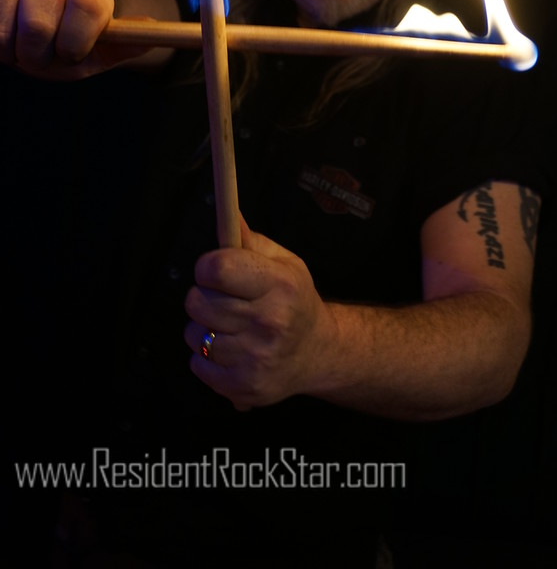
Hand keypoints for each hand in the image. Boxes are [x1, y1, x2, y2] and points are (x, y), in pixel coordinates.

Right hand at [0, 0, 145, 77]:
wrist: (31, 17)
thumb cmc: (68, 38)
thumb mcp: (97, 49)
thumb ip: (122, 46)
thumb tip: (152, 36)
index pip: (88, 7)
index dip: (76, 41)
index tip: (71, 54)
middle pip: (38, 25)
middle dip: (37, 56)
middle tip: (41, 55)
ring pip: (5, 30)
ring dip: (12, 51)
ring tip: (22, 44)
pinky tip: (6, 34)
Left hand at [184, 218, 334, 409]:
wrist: (318, 352)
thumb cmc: (295, 299)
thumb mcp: (284, 262)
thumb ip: (249, 240)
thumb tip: (227, 212)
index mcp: (279, 284)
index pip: (218, 269)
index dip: (207, 266)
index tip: (214, 269)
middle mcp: (270, 322)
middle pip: (197, 301)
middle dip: (204, 295)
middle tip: (224, 298)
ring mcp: (256, 358)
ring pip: (194, 334)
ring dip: (204, 328)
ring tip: (230, 326)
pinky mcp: (243, 386)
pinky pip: (197, 364)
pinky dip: (207, 357)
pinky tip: (231, 350)